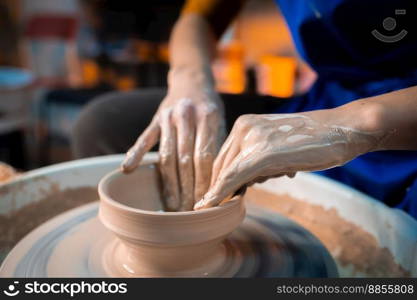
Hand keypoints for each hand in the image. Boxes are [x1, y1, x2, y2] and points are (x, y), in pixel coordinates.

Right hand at [121, 82, 224, 210]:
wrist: (192, 81)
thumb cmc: (210, 109)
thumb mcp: (221, 123)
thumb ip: (221, 149)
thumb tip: (228, 184)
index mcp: (209, 117)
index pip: (205, 157)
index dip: (205, 182)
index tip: (206, 202)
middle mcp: (188, 116)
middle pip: (186, 159)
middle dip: (188, 188)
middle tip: (188, 212)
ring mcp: (169, 116)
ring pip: (167, 155)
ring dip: (169, 183)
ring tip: (171, 205)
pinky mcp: (155, 118)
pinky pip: (144, 138)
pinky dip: (135, 153)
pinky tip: (128, 169)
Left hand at [194, 110, 381, 209]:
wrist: (342, 130)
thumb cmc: (313, 141)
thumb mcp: (277, 148)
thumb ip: (257, 161)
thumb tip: (243, 184)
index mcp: (246, 124)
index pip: (224, 157)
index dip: (215, 180)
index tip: (207, 198)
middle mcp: (244, 127)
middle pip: (221, 165)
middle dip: (216, 188)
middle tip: (209, 207)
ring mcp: (253, 138)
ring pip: (226, 172)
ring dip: (226, 192)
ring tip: (235, 198)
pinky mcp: (263, 153)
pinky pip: (235, 176)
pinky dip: (221, 193)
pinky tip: (212, 205)